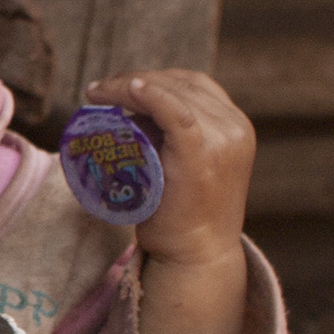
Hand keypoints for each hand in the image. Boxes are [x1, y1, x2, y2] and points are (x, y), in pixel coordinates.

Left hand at [85, 69, 254, 333]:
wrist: (196, 255)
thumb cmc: (180, 214)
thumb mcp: (182, 163)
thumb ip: (171, 135)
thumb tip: (131, 110)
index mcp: (235, 126)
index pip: (193, 85)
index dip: (154, 78)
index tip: (118, 85)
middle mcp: (235, 127)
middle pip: (182, 84)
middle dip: (136, 80)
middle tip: (99, 89)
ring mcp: (223, 138)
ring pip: (173, 92)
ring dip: (130, 85)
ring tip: (98, 93)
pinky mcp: (202, 152)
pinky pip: (175, 111)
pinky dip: (149, 95)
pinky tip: (126, 90)